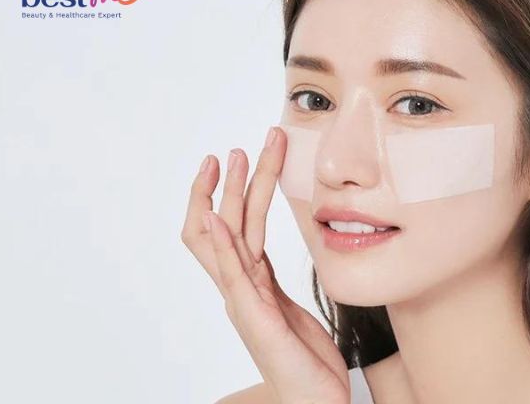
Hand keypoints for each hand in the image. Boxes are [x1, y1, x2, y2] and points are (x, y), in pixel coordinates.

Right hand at [180, 126, 349, 403]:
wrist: (315, 402)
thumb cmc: (307, 362)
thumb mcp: (293, 311)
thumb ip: (274, 284)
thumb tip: (266, 259)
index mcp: (254, 284)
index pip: (232, 229)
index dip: (229, 194)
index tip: (238, 160)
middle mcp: (243, 290)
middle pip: (222, 226)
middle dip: (224, 185)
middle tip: (227, 150)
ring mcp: (245, 304)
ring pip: (227, 239)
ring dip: (224, 197)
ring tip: (229, 160)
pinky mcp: (256, 319)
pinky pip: (233, 276)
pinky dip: (219, 245)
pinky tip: (214, 219)